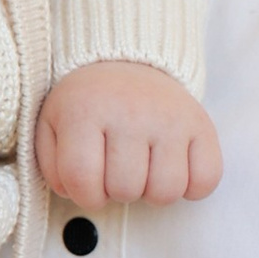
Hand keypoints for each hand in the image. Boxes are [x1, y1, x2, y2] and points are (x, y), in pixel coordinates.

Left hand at [35, 60, 224, 209]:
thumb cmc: (88, 105)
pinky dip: (192, 185)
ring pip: (166, 191)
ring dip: (152, 191)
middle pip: (125, 190)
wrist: (126, 62)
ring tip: (143, 168)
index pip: (82, 181)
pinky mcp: (201, 123)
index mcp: (84, 111)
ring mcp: (169, 117)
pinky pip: (205, 179)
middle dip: (117, 191)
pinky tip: (173, 167)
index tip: (89, 183)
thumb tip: (73, 193)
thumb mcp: (53, 126)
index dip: (84, 195)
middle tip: (116, 168)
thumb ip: (52, 165)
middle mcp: (130, 111)